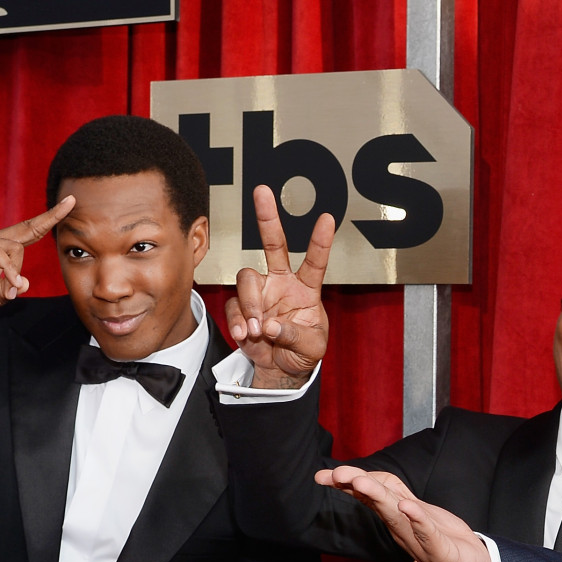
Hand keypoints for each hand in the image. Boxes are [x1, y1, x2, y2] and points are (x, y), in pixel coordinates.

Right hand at [0, 197, 75, 320]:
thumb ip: (11, 290)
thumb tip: (22, 284)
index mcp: (2, 249)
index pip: (30, 231)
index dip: (50, 219)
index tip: (70, 205)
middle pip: (27, 228)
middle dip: (50, 216)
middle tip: (71, 203)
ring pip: (14, 247)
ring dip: (17, 270)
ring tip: (9, 286)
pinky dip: (6, 269)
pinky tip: (8, 282)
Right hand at [228, 185, 333, 387]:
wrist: (281, 369)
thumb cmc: (302, 352)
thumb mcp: (311, 348)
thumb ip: (293, 335)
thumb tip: (269, 325)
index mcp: (306, 289)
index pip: (315, 261)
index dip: (320, 241)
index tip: (328, 218)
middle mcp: (281, 283)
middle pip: (273, 244)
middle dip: (267, 217)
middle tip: (263, 191)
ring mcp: (260, 293)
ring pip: (246, 279)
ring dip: (250, 305)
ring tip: (258, 330)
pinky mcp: (241, 307)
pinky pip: (234, 306)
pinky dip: (239, 322)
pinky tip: (248, 336)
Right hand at [321, 467, 494, 561]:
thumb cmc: (451, 546)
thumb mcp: (425, 521)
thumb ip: (408, 511)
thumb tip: (395, 498)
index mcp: (401, 519)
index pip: (375, 494)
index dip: (354, 480)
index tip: (328, 475)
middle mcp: (405, 529)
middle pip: (378, 501)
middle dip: (357, 485)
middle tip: (335, 475)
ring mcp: (421, 541)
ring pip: (395, 515)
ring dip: (379, 498)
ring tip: (361, 483)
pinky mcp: (441, 552)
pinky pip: (427, 534)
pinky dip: (417, 520)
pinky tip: (407, 507)